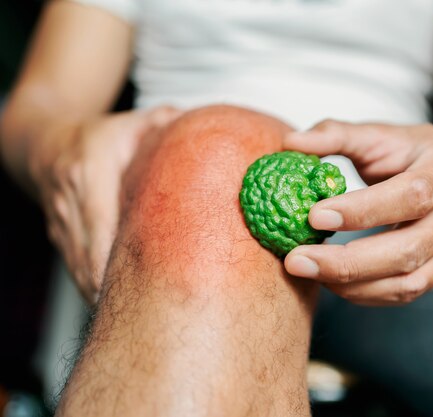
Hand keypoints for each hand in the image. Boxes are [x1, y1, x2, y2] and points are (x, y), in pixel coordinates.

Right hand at [31, 107, 180, 302]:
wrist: (45, 144)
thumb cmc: (100, 135)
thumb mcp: (134, 123)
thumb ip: (168, 126)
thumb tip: (211, 131)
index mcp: (90, 170)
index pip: (102, 219)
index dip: (116, 253)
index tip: (136, 281)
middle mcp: (71, 199)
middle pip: (90, 252)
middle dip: (113, 285)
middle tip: (148, 312)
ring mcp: (61, 222)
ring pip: (79, 268)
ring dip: (103, 294)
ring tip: (135, 320)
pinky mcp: (59, 237)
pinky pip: (75, 269)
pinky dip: (94, 289)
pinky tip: (118, 307)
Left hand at [283, 120, 432, 305]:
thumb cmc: (408, 150)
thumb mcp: (377, 133)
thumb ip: (335, 134)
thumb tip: (291, 142)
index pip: (413, 194)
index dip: (364, 210)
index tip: (314, 217)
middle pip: (411, 248)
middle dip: (349, 261)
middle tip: (298, 260)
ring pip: (411, 281)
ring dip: (354, 284)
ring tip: (310, 272)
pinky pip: (407, 292)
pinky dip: (366, 293)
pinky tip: (333, 282)